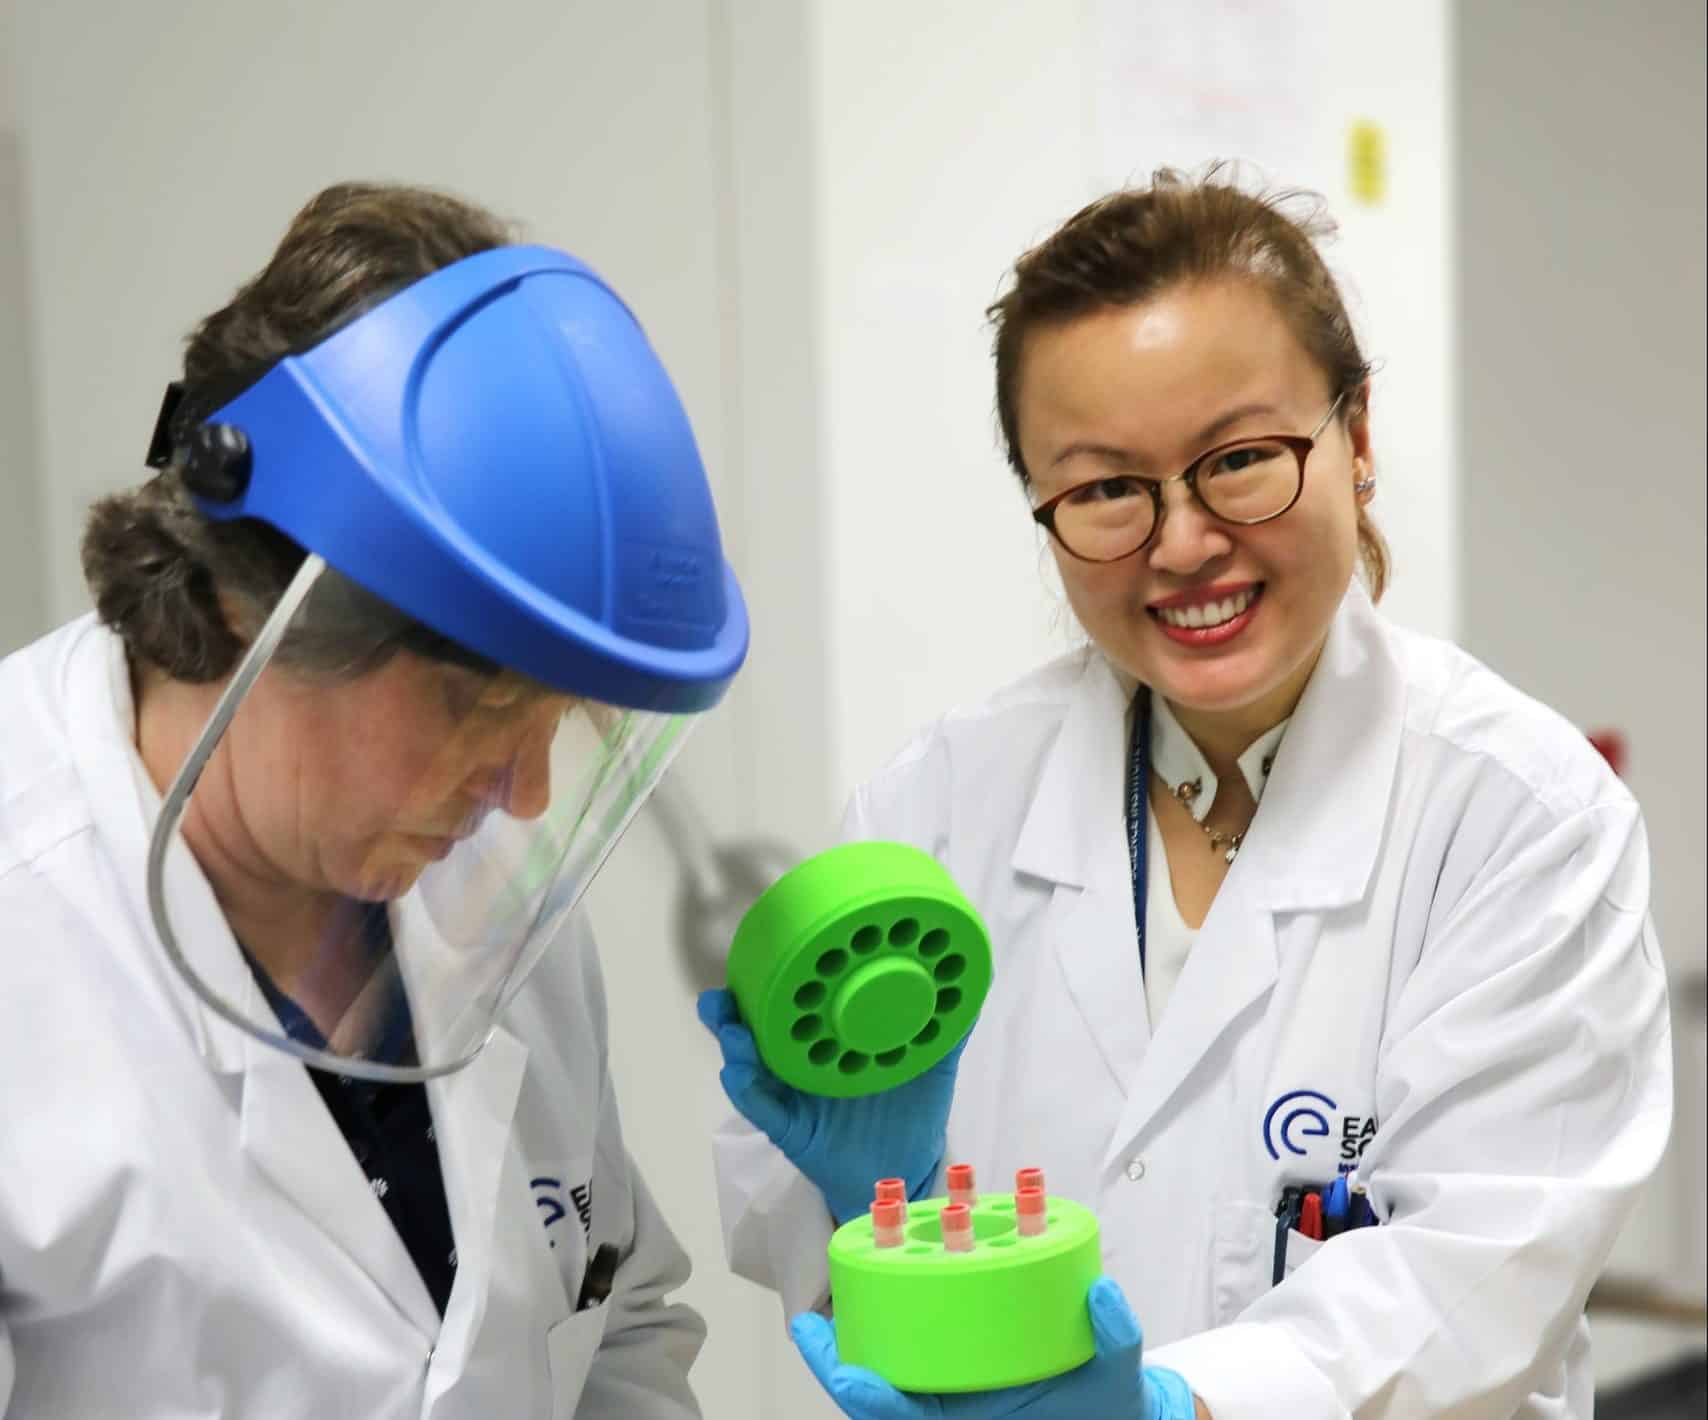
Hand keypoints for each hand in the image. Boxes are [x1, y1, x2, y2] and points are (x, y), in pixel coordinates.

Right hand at [697, 987, 963, 1224]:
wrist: (906, 1169)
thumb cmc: (910, 1110)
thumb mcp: (928, 1062)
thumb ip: (944, 1026)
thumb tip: (974, 980)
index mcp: (829, 1039)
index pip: (792, 1003)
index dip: (768, 979)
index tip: (755, 956)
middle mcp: (802, 1062)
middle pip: (757, 1029)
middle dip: (734, 1009)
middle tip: (723, 996)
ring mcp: (794, 1096)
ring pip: (752, 1066)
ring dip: (736, 1044)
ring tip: (732, 1030)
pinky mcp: (793, 1131)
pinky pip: (764, 1111)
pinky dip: (748, 1092)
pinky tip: (739, 1074)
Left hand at [789, 1276, 1197, 1419]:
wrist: (1115, 1419)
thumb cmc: (1108, 1411)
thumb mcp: (1119, 1383)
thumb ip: (1115, 1340)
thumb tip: (1103, 1290)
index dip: (874, 1400)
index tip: (848, 1373)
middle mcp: (955, 1418)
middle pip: (880, 1408)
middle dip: (840, 1370)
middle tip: (809, 1326)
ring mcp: (952, 1405)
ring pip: (887, 1388)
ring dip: (851, 1355)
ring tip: (819, 1315)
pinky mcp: (958, 1381)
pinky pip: (909, 1367)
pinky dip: (883, 1338)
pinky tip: (866, 1304)